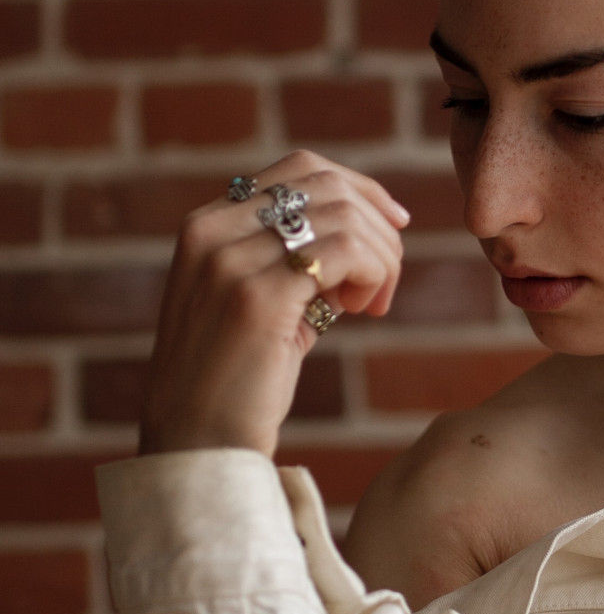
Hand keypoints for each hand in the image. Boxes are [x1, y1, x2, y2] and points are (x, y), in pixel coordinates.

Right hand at [140, 151, 408, 456]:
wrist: (199, 445)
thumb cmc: (237, 384)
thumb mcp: (264, 305)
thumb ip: (298, 264)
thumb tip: (367, 233)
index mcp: (206, 227)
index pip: (300, 168)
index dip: (361, 188)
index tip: (395, 226)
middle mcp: (212, 233)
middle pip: (328, 183)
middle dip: (378, 226)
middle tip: (384, 283)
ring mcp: (230, 262)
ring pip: (344, 216)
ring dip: (380, 258)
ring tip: (371, 305)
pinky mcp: (258, 299)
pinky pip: (344, 252)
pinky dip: (373, 275)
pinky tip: (363, 310)